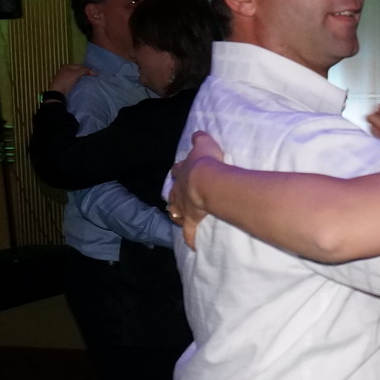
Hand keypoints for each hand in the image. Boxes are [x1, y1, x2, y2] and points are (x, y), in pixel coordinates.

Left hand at [48, 62, 95, 95]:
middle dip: (86, 73)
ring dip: (82, 78)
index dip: (88, 69)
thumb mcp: (75, 74)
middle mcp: (66, 70)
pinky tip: (82, 84)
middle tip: (93, 77)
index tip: (96, 75)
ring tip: (89, 81)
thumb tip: (93, 72)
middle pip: (79, 70)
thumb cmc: (66, 81)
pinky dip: (79, 81)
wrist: (57, 92)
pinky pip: (74, 81)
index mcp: (68, 66)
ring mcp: (65, 77)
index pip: (81, 66)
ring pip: (77, 76)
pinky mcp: (65, 83)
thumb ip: (84, 70)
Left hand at [165, 130, 226, 247]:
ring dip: (176, 213)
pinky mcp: (190, 220)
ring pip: (175, 211)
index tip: (178, 172)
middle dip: (174, 194)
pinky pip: (189, 231)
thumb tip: (197, 134)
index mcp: (183, 171)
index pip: (177, 170)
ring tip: (177, 216)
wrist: (206, 182)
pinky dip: (190, 238)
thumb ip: (200, 139)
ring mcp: (183, 207)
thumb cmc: (206, 162)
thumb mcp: (204, 144)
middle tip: (176, 197)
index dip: (178, 171)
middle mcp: (179, 190)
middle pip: (173, 193)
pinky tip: (192, 245)